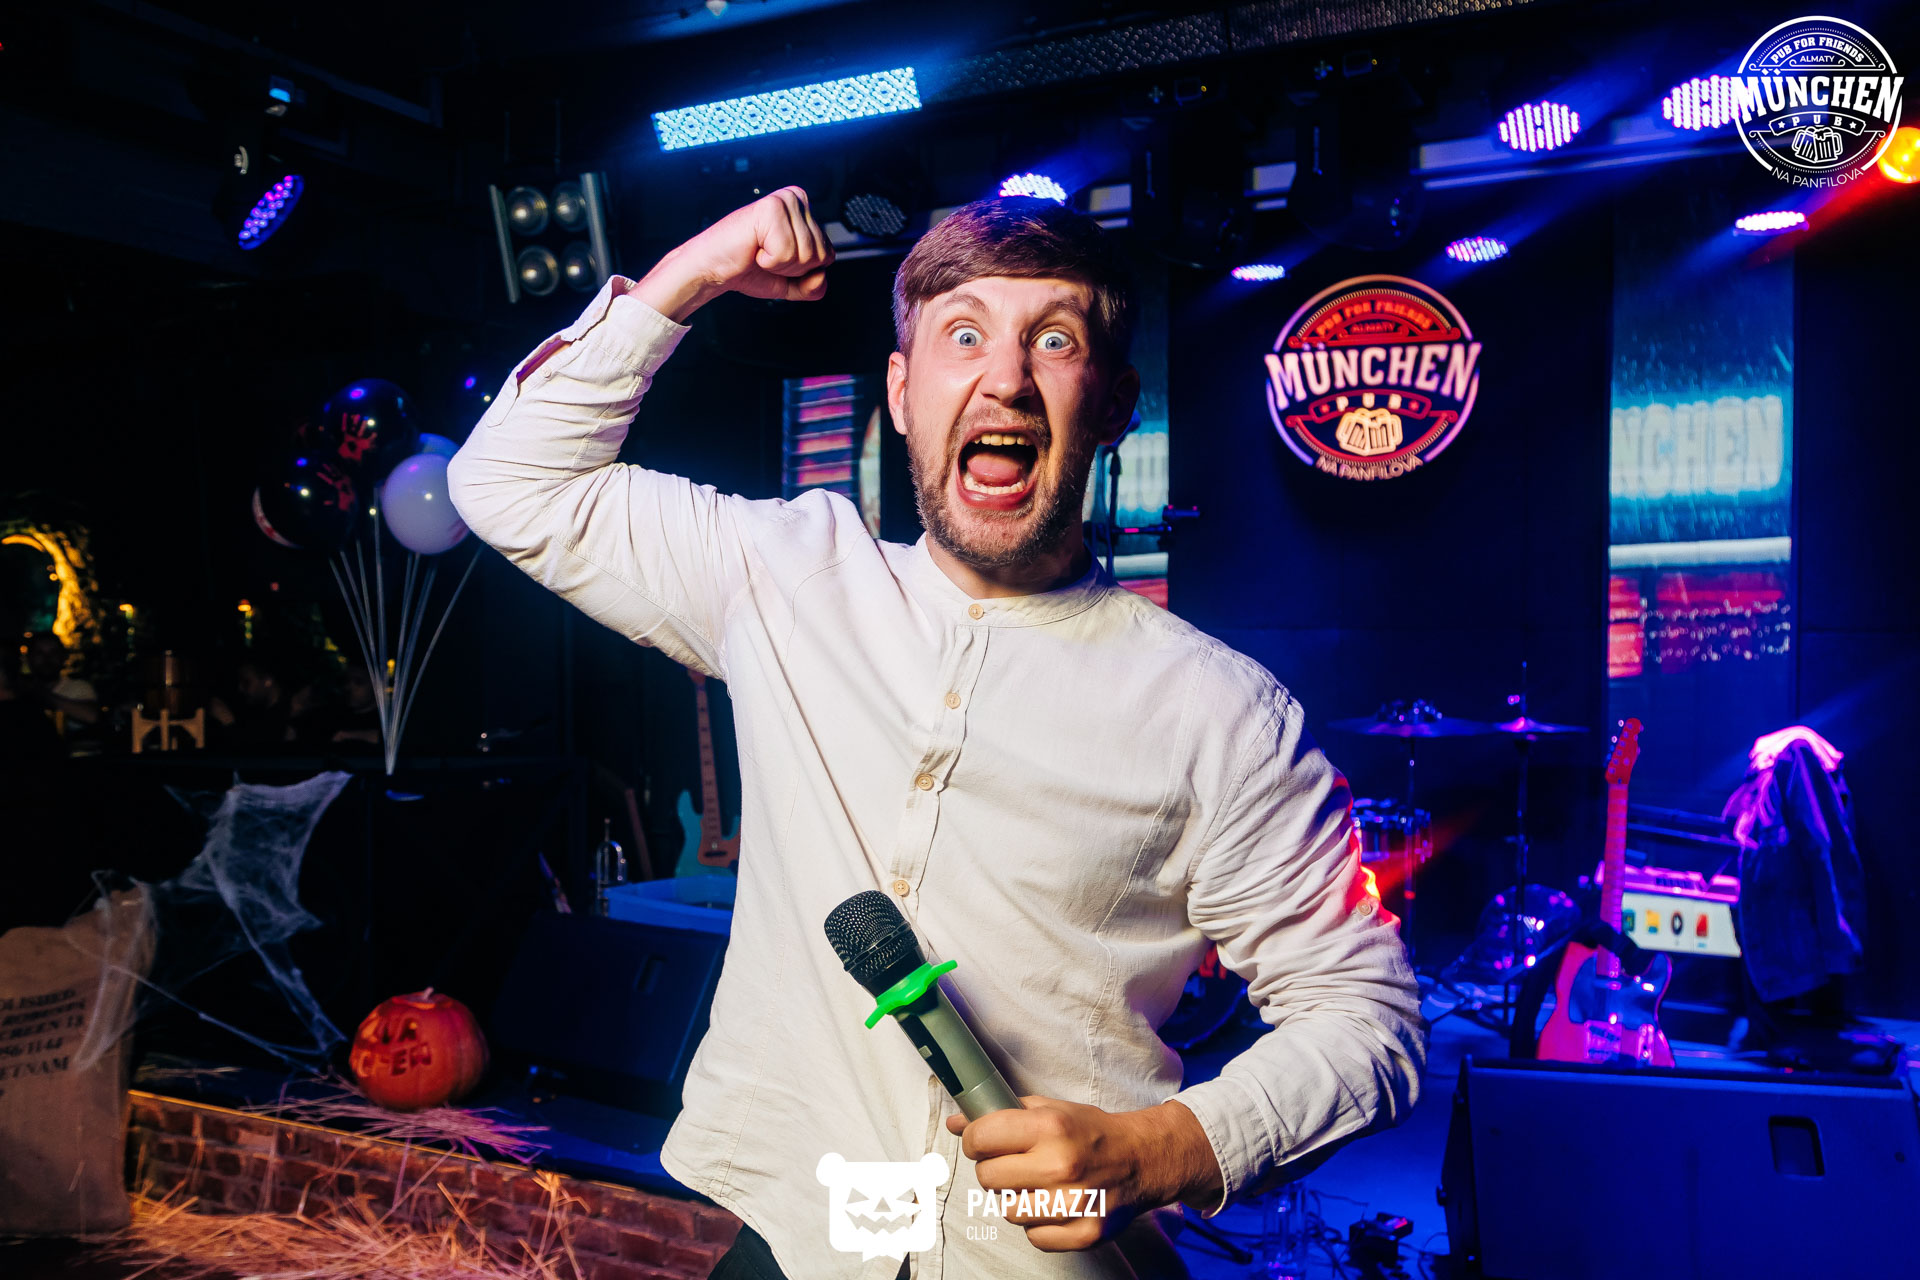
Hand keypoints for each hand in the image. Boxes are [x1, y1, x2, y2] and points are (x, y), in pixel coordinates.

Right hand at [629, 186, 832, 321]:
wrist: (713, 269)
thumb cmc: (747, 268)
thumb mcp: (790, 282)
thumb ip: (814, 286)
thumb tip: (821, 276)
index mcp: (805, 211)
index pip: (829, 255)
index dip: (802, 270)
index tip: (777, 259)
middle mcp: (797, 200)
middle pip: (820, 255)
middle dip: (792, 268)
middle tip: (766, 256)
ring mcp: (784, 201)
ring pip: (806, 254)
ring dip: (779, 263)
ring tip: (759, 251)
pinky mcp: (770, 208)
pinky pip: (787, 252)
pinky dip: (769, 260)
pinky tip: (754, 248)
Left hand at [944, 1097, 1221, 1251]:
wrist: (1142, 1159)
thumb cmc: (1090, 1132)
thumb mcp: (1049, 1109)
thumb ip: (1000, 1114)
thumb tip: (954, 1122)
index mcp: (1050, 1127)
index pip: (980, 1138)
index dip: (977, 1139)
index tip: (985, 1141)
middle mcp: (1059, 1165)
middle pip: (988, 1177)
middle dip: (996, 1169)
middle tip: (1017, 1163)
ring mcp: (1072, 1204)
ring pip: (1008, 1210)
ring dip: (1019, 1198)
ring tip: (1041, 1184)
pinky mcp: (1083, 1234)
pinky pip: (1033, 1237)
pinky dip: (1039, 1224)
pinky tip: (1056, 1205)